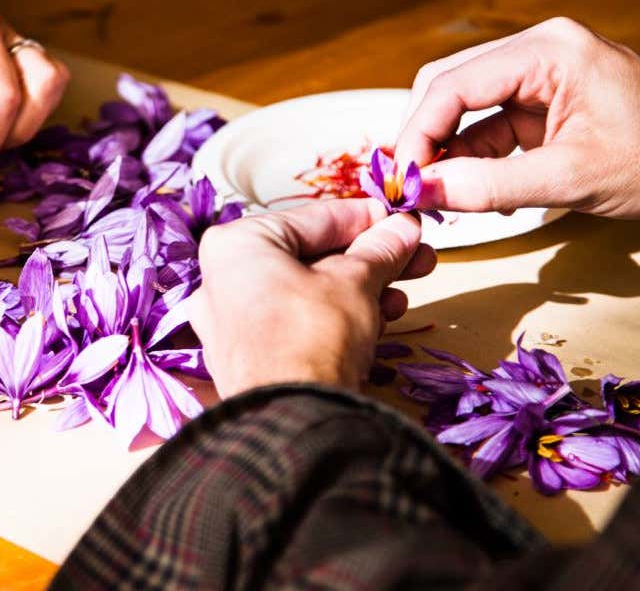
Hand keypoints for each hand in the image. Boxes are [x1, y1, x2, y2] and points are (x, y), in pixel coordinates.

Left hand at [191, 199, 434, 396]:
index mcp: (236, 245)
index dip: (366, 218)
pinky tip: (379, 322)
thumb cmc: (313, 336)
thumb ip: (380, 250)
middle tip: (417, 257)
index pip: (313, 218)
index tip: (403, 218)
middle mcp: (222, 279)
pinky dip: (335, 318)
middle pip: (311, 256)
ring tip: (403, 294)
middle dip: (370, 259)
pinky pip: (296, 322)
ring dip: (360, 290)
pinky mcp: (246, 357)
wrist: (292, 422)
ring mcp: (230, 322)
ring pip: (307, 291)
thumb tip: (404, 227)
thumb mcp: (356, 282)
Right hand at [395, 17, 639, 220]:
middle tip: (408, 189)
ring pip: (466, 112)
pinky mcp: (547, 107)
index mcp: (548, 51)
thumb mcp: (573, 179)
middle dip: (424, 140)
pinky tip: (476, 197)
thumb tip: (425, 192)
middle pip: (449, 89)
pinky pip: (491, 129)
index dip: (417, 133)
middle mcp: (539, 53)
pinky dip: (475, 163)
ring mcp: (543, 79)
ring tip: (438, 201)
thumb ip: (491, 186)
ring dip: (447, 155)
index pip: (452, 84)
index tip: (400, 180)